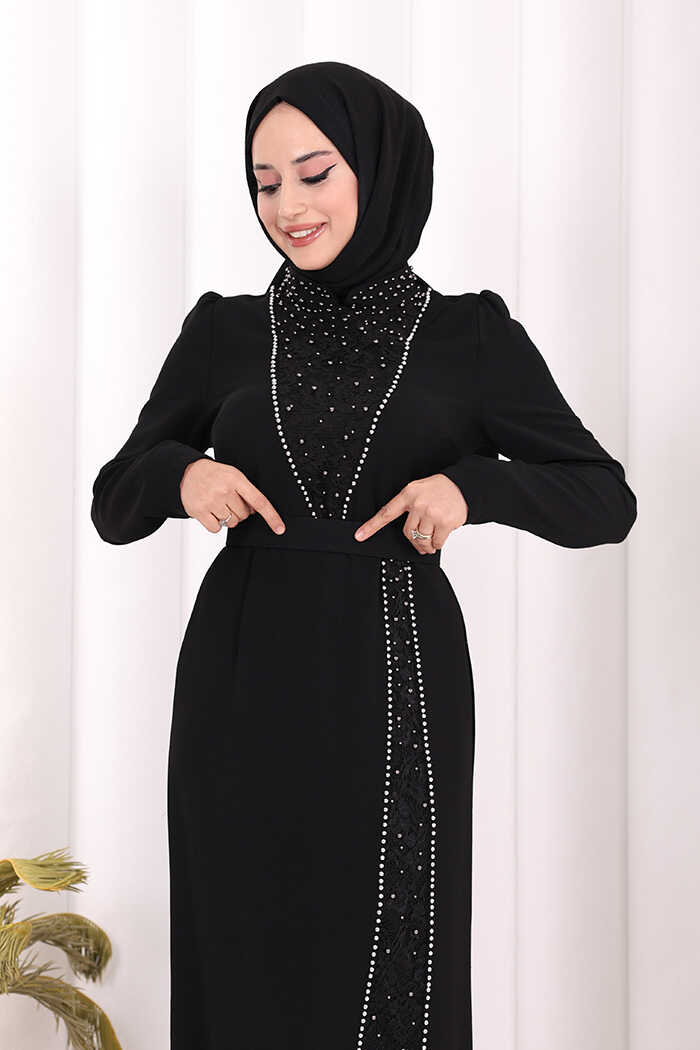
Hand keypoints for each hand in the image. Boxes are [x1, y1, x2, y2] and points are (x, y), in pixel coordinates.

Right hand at [180, 459, 285, 534]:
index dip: (271, 516)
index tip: (280, 529)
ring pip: (231, 523)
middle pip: (244, 515)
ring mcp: (211, 501)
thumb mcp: (234, 476)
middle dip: (239, 511)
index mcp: (236, 479)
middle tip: (228, 501)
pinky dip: (215, 524)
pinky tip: (211, 512)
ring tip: (218, 504)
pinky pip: (216, 529)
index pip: (259, 501)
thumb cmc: (215, 475)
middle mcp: (224, 490)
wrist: (189, 472)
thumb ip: (247, 492)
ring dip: (227, 518)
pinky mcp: (199, 511)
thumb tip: (256, 511)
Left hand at [353, 473, 467, 553]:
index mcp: (408, 494)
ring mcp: (432, 513)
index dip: (371, 526)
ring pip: (422, 539)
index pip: (386, 513)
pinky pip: (436, 542)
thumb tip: (405, 532)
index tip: (359, 536)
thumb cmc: (438, 490)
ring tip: (430, 543)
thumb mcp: (417, 490)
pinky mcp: (445, 522)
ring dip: (426, 545)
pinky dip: (437, 544)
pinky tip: (439, 538)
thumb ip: (407, 506)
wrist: (462, 486)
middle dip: (414, 541)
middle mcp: (418, 504)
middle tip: (420, 543)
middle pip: (408, 532)